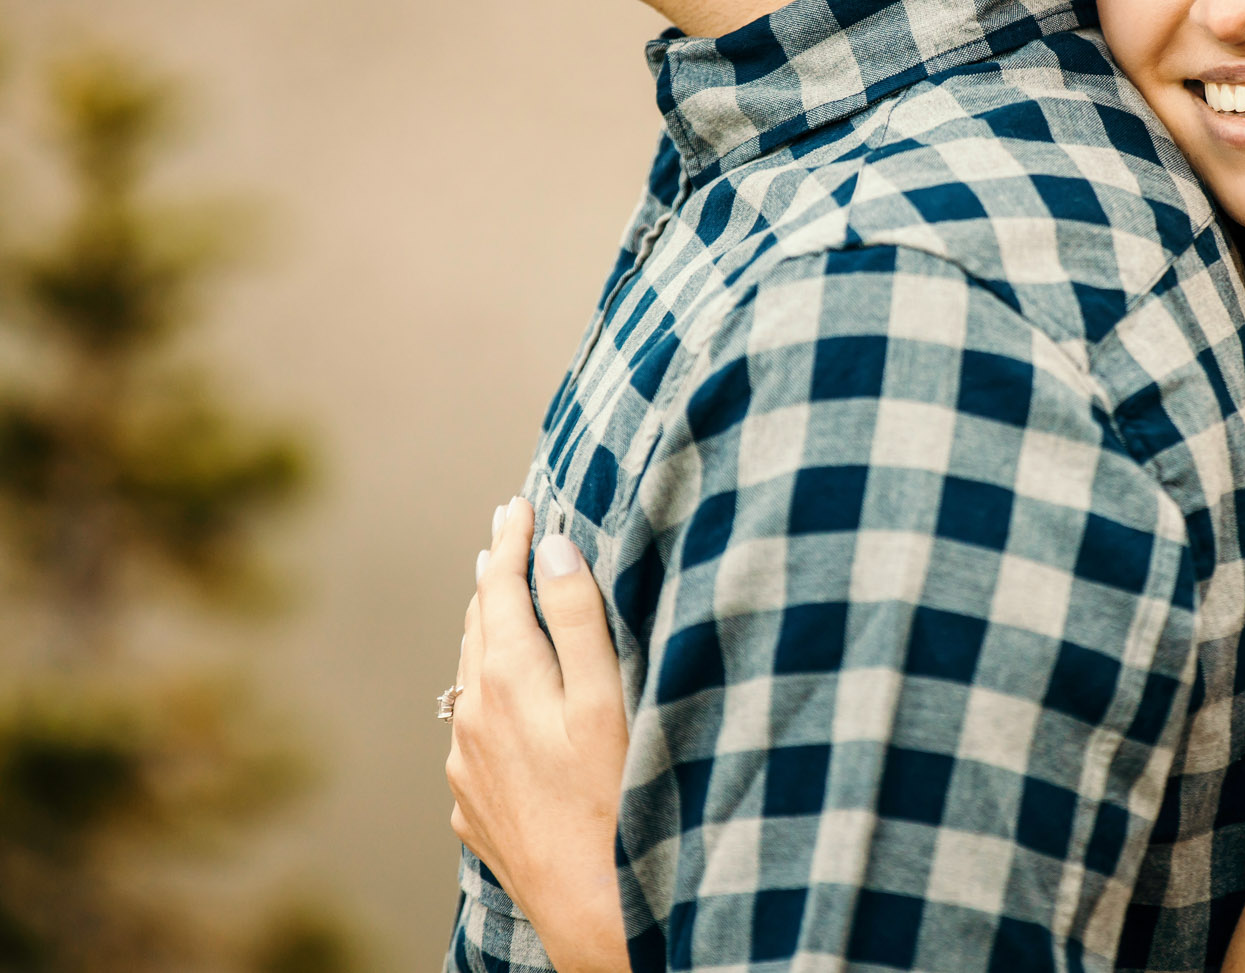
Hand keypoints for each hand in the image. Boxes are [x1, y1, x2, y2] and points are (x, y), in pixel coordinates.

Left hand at [447, 498, 630, 972]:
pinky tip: (500, 700)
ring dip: (484, 632)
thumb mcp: (607, 698)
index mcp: (507, 680)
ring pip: (469, 679)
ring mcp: (466, 766)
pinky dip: (485, 692)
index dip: (511, 541)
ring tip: (494, 602)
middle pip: (477, 627)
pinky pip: (472, 730)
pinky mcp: (472, 805)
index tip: (518, 502)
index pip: (501, 588)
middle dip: (492, 576)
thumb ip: (577, 620)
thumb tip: (554, 549)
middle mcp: (474, 718)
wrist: (590, 905)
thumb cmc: (614, 797)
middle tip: (502, 534)